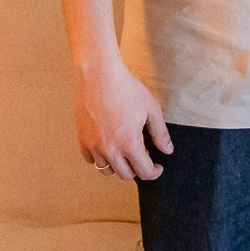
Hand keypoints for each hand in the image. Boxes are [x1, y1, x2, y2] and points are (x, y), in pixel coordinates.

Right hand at [74, 59, 172, 180]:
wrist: (99, 76)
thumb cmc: (127, 89)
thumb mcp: (151, 110)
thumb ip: (160, 133)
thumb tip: (167, 150)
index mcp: (129, 144)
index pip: (144, 172)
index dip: (154, 172)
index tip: (158, 167)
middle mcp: (110, 149)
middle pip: (126, 175)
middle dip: (138, 169)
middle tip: (144, 156)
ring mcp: (93, 146)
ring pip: (107, 170)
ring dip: (119, 166)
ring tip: (126, 152)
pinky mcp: (82, 139)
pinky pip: (91, 159)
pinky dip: (101, 158)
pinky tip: (109, 146)